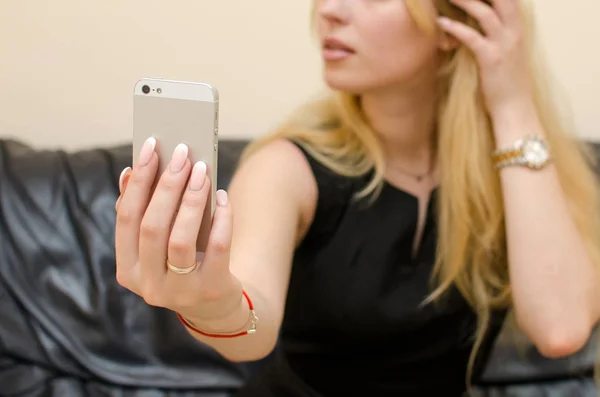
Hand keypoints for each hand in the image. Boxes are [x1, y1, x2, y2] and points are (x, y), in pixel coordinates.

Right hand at [115, 138, 241, 322]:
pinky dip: (221, 218)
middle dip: (167, 185)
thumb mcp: (158, 246)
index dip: (136, 182)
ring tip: (203, 171)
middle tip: (182, 153)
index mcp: (128, 270)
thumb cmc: (182, 265)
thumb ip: (143, 213)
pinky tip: (223, 198)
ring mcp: (179, 291)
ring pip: (180, 238)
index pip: (126, 219)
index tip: (150, 148)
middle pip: (152, 227)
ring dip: (192, 199)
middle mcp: (148, 285)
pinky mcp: (211, 289)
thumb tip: (129, 173)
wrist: (214, 307)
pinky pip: (217, 248)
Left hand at [438, 0, 533, 117]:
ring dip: (465, 0)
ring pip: (485, 12)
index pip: (511, 1)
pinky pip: (472, 37)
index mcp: (519, 31)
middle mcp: (515, 34)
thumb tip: (483, 29)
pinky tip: (440, 22)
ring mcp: (504, 45)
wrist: (516, 110)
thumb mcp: (509, 56)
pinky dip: (455, 27)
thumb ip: (500, 39)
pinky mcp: (491, 59)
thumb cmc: (508, 86)